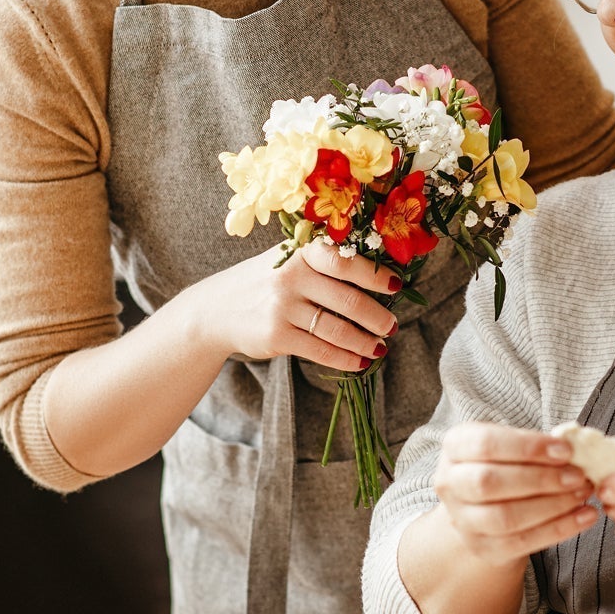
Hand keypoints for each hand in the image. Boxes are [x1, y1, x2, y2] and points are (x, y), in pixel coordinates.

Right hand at [194, 241, 400, 372]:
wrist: (216, 309)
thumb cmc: (266, 281)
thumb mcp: (288, 259)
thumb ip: (324, 261)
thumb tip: (380, 274)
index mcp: (300, 251)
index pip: (345, 260)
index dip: (375, 274)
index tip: (397, 286)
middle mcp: (291, 276)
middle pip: (348, 299)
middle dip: (377, 316)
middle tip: (393, 326)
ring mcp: (282, 307)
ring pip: (337, 328)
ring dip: (366, 341)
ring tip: (381, 347)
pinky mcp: (276, 336)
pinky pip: (320, 350)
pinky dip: (345, 358)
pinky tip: (360, 362)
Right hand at [432, 422, 596, 568]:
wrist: (486, 505)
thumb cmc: (505, 464)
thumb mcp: (512, 445)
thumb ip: (536, 445)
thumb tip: (577, 448)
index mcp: (455, 446)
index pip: (486, 444)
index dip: (528, 447)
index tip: (566, 450)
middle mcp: (449, 483)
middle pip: (490, 483)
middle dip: (541, 479)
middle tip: (579, 476)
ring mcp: (462, 520)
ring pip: (505, 517)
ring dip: (552, 506)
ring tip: (583, 494)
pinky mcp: (483, 548)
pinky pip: (522, 542)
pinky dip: (559, 530)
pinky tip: (584, 517)